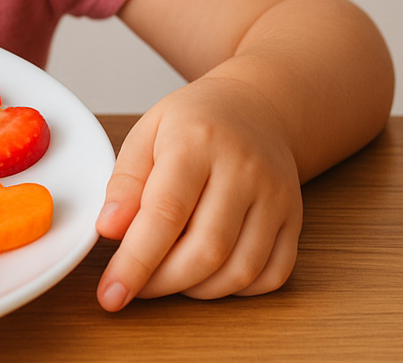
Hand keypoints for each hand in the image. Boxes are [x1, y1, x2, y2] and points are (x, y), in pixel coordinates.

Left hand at [94, 76, 301, 307]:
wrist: (255, 108)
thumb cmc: (193, 123)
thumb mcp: (146, 133)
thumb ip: (125, 182)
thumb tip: (108, 230)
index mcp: (197, 142)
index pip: (165, 213)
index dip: (136, 262)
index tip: (111, 294)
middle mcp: (243, 169)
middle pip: (206, 250)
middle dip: (163, 283)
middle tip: (136, 286)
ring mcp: (275, 196)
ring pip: (240, 270)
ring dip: (197, 290)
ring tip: (170, 277)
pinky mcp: (294, 218)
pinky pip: (271, 274)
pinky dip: (237, 290)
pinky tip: (210, 275)